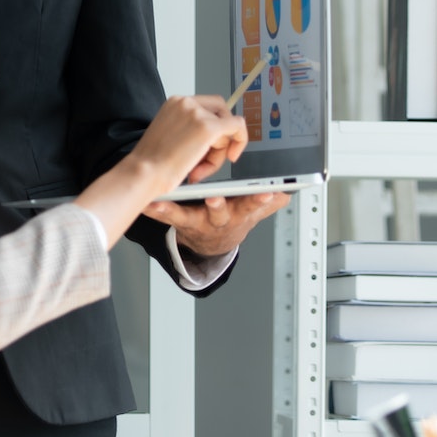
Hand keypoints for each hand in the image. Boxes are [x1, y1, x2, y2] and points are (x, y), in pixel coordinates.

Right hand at [74, 97, 247, 246]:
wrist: (143, 173)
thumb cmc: (151, 164)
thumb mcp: (170, 137)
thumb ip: (189, 131)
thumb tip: (214, 137)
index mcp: (174, 103)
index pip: (206, 106)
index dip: (214, 124)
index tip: (212, 143)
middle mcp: (186, 102)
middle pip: (220, 112)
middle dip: (221, 135)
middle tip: (211, 158)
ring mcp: (197, 113)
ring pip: (227, 126)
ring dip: (219, 150)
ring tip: (200, 169)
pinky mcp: (209, 127)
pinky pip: (238, 127)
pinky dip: (240, 141)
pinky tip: (232, 156)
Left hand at [143, 193, 284, 255]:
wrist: (212, 246)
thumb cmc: (234, 218)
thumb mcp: (255, 211)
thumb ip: (272, 200)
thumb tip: (289, 189)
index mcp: (241, 212)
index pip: (254, 204)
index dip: (261, 199)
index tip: (268, 191)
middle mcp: (220, 218)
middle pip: (222, 212)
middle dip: (220, 206)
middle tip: (216, 198)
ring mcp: (199, 222)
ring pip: (189, 216)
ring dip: (176, 210)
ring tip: (163, 202)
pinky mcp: (181, 222)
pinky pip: (168, 216)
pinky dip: (157, 210)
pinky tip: (147, 202)